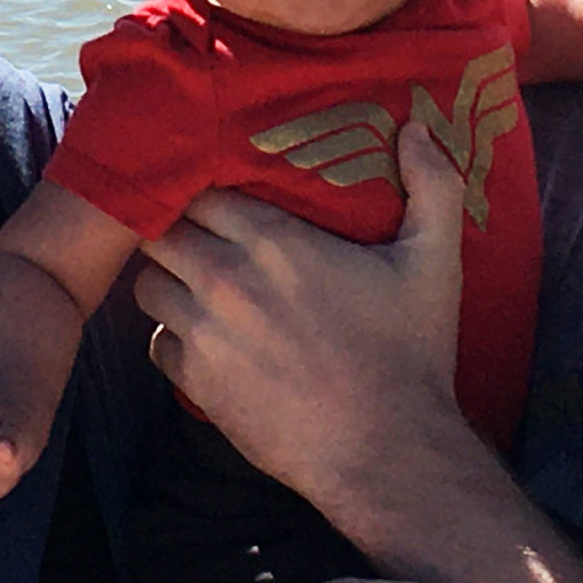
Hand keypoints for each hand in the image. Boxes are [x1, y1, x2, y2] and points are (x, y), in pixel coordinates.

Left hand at [137, 122, 467, 510]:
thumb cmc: (412, 355)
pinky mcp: (196, 383)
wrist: (388, 453)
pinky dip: (174, 339)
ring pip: (147, 285)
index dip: (204, 189)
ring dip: (168, 281)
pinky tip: (208, 341)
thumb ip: (433, 187)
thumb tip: (419, 129)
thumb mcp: (435, 263)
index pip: (200, 189)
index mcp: (275, 240)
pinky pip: (157, 344)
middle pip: (159, 231)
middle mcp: (226, 279)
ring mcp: (204, 332)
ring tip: (198, 286)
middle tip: (201, 238)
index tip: (218, 195)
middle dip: (175, 230)